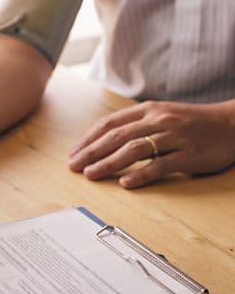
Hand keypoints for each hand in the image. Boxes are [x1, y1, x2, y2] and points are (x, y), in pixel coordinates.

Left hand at [69, 100, 234, 188]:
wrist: (232, 124)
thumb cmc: (192, 122)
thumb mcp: (162, 115)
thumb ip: (137, 124)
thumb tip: (105, 140)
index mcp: (148, 110)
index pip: (110, 123)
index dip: (89, 138)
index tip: (74, 153)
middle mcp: (158, 120)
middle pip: (117, 136)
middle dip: (91, 152)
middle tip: (74, 166)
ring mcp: (175, 136)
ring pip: (134, 149)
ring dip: (109, 163)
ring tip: (91, 174)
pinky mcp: (190, 154)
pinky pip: (162, 164)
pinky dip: (142, 174)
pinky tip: (126, 183)